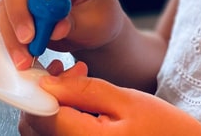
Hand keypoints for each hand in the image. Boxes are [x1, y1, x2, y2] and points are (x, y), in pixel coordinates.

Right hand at [0, 0, 125, 68]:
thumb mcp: (95, 22)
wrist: (92, 29)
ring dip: (14, 30)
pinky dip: (12, 37)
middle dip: (20, 6)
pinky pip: (6, 16)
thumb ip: (74, 22)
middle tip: (29, 36)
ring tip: (28, 55)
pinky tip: (23, 53)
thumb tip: (55, 28)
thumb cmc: (99, 15)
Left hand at [19, 62, 200, 135]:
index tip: (52, 71)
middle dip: (48, 96)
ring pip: (45, 133)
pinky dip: (65, 120)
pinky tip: (87, 108)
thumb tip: (48, 82)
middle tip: (75, 74)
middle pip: (35, 127)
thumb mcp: (128, 101)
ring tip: (85, 88)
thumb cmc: (166, 132)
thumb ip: (86, 91)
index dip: (38, 89)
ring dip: (56, 107)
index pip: (38, 115)